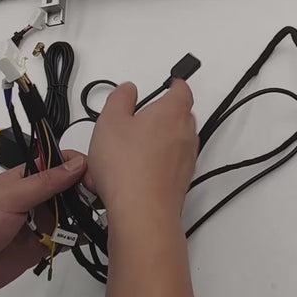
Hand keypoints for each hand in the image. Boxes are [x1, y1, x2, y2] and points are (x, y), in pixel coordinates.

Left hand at [0, 151, 85, 296]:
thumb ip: (44, 183)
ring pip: (68, 215)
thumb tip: (76, 163)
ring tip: (97, 219)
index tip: (93, 175)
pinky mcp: (34, 250)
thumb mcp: (7, 199)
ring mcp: (33, 226)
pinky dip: (74, 239)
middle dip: (85, 191)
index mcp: (21, 179)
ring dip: (82, 216)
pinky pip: (62, 241)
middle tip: (100, 199)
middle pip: (68, 189)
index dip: (77, 165)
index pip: (57, 163)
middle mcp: (30, 200)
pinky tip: (82, 238)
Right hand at [87, 81, 196, 224]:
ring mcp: (185, 160)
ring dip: (152, 143)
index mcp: (173, 111)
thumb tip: (128, 90)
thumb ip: (120, 98)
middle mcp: (186, 134)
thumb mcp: (110, 121)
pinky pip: (165, 166)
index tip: (166, 83)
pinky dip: (148, 166)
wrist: (142, 212)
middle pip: (178, 116)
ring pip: (171, 143)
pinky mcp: (179, 182)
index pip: (182, 88)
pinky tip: (122, 176)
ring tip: (119, 154)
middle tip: (136, 118)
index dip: (173, 83)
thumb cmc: (128, 167)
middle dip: (159, 115)